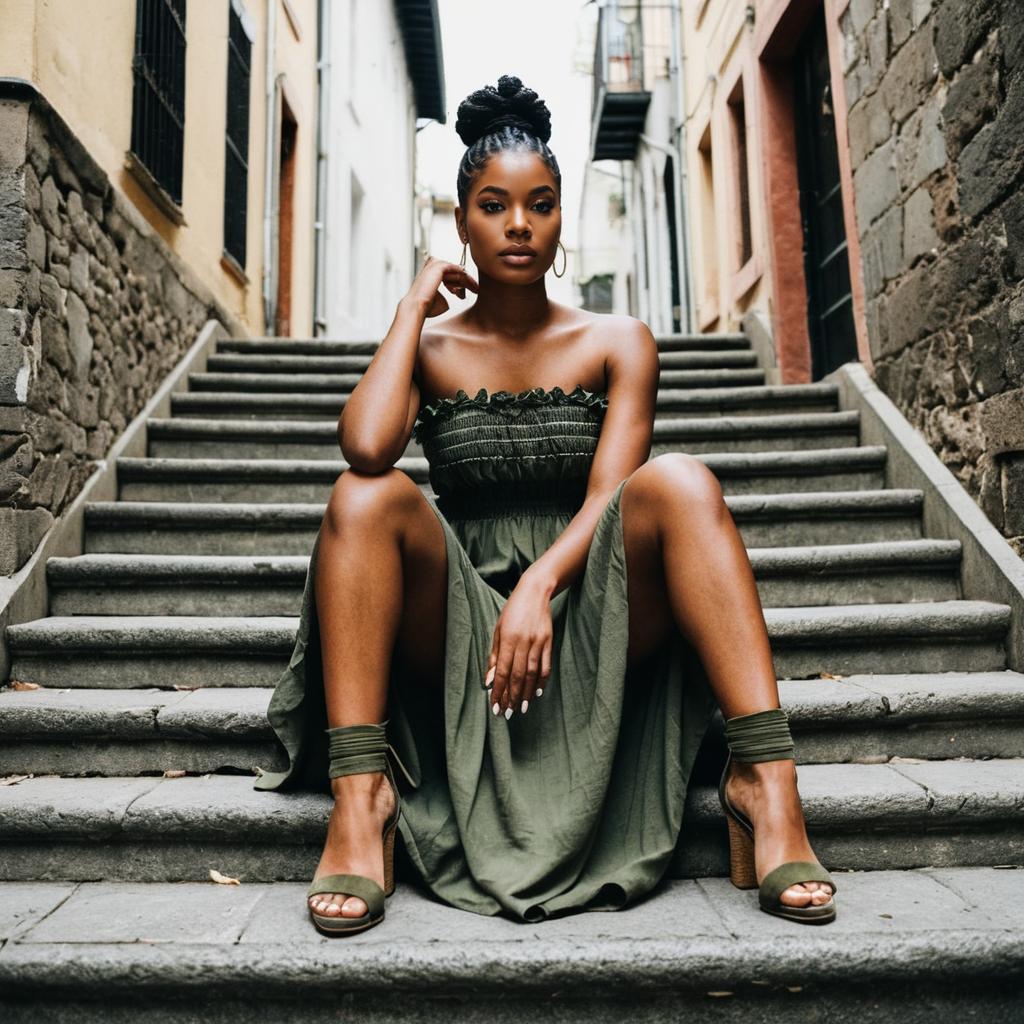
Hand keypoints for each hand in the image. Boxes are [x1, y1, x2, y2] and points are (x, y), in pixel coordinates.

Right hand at [402, 254, 478, 317]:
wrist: (417, 306)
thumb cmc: (426, 307)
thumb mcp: (441, 300)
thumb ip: (448, 294)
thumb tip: (459, 294)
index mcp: (429, 276)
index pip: (447, 276)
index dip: (458, 284)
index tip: (464, 294)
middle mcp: (431, 269)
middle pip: (453, 272)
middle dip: (465, 281)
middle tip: (475, 289)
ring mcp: (433, 266)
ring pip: (455, 271)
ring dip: (466, 279)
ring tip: (475, 288)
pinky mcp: (439, 267)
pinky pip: (456, 268)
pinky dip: (463, 275)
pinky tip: (470, 283)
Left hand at [485, 576, 552, 717]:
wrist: (535, 592)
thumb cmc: (512, 610)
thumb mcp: (498, 629)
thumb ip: (494, 655)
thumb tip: (489, 679)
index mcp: (508, 639)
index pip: (502, 672)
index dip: (498, 691)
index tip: (495, 706)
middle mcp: (523, 642)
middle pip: (517, 676)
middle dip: (511, 697)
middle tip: (507, 713)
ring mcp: (538, 642)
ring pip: (531, 674)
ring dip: (525, 693)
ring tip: (521, 709)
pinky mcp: (549, 642)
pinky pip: (545, 666)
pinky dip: (541, 681)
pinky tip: (536, 693)